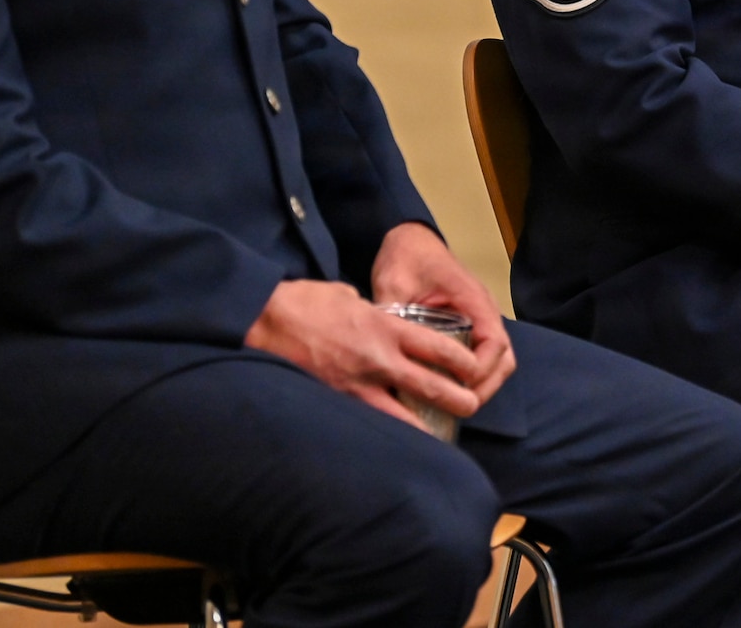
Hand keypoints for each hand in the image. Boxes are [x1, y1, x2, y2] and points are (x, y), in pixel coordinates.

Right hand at [243, 278, 489, 427]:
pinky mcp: (336, 401)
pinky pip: (368, 421)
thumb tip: (383, 319)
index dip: (464, 363)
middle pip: (431, 387)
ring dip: (425, 427)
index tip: (474, 370)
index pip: (439, 349)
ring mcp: (357, 385)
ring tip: (441, 437)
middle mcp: (378, 359)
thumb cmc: (307, 302)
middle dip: (458, 400)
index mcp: (387, 328)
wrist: (265, 319)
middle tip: (471, 408)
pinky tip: (396, 444)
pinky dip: (385, 432)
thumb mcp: (351, 297)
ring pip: (402, 416)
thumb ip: (375, 313)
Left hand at [369, 222, 516, 406]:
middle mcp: (483, 310)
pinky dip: (477, 375)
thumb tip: (380, 352)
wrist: (410, 240)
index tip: (458, 388)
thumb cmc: (406, 258)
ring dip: (484, 384)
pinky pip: (484, 355)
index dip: (481, 372)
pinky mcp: (471, 324)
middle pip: (504, 358)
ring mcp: (480, 318)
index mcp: (472, 298)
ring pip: (499, 359)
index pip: (495, 343)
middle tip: (459, 408)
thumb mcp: (394, 283)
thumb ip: (391, 314)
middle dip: (486, 386)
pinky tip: (451, 388)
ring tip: (456, 403)